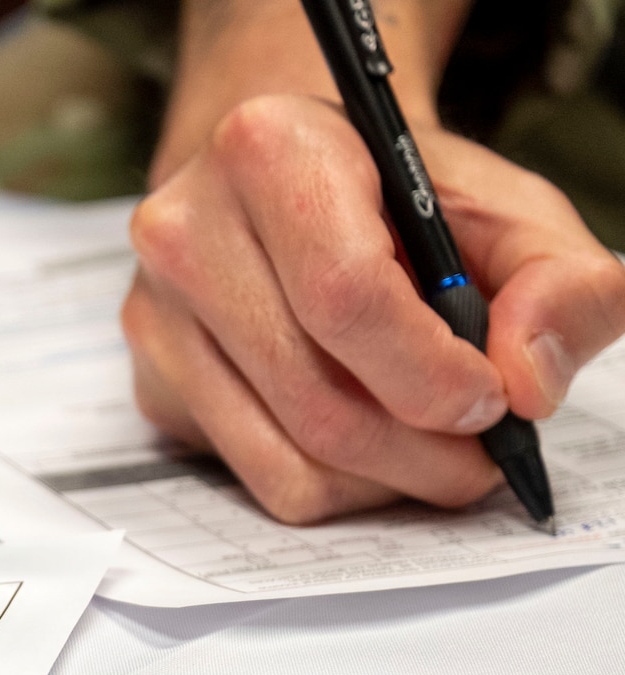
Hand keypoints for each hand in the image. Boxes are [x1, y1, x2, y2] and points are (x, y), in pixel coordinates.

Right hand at [124, 93, 624, 522]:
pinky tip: (370, 441)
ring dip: (385, 481)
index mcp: (267, 151)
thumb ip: (560, 279)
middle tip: (483, 456)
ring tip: (436, 452)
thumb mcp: (506, 207)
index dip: (432, 372)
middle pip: (318, 401)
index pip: (345, 297)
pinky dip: (336, 484)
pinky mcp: (154, 388)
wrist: (292, 184)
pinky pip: (258, 480)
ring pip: (288, 460)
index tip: (491, 400)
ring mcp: (155, 319)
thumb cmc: (395, 196)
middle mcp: (185, 233)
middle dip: (423, 453)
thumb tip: (525, 379)